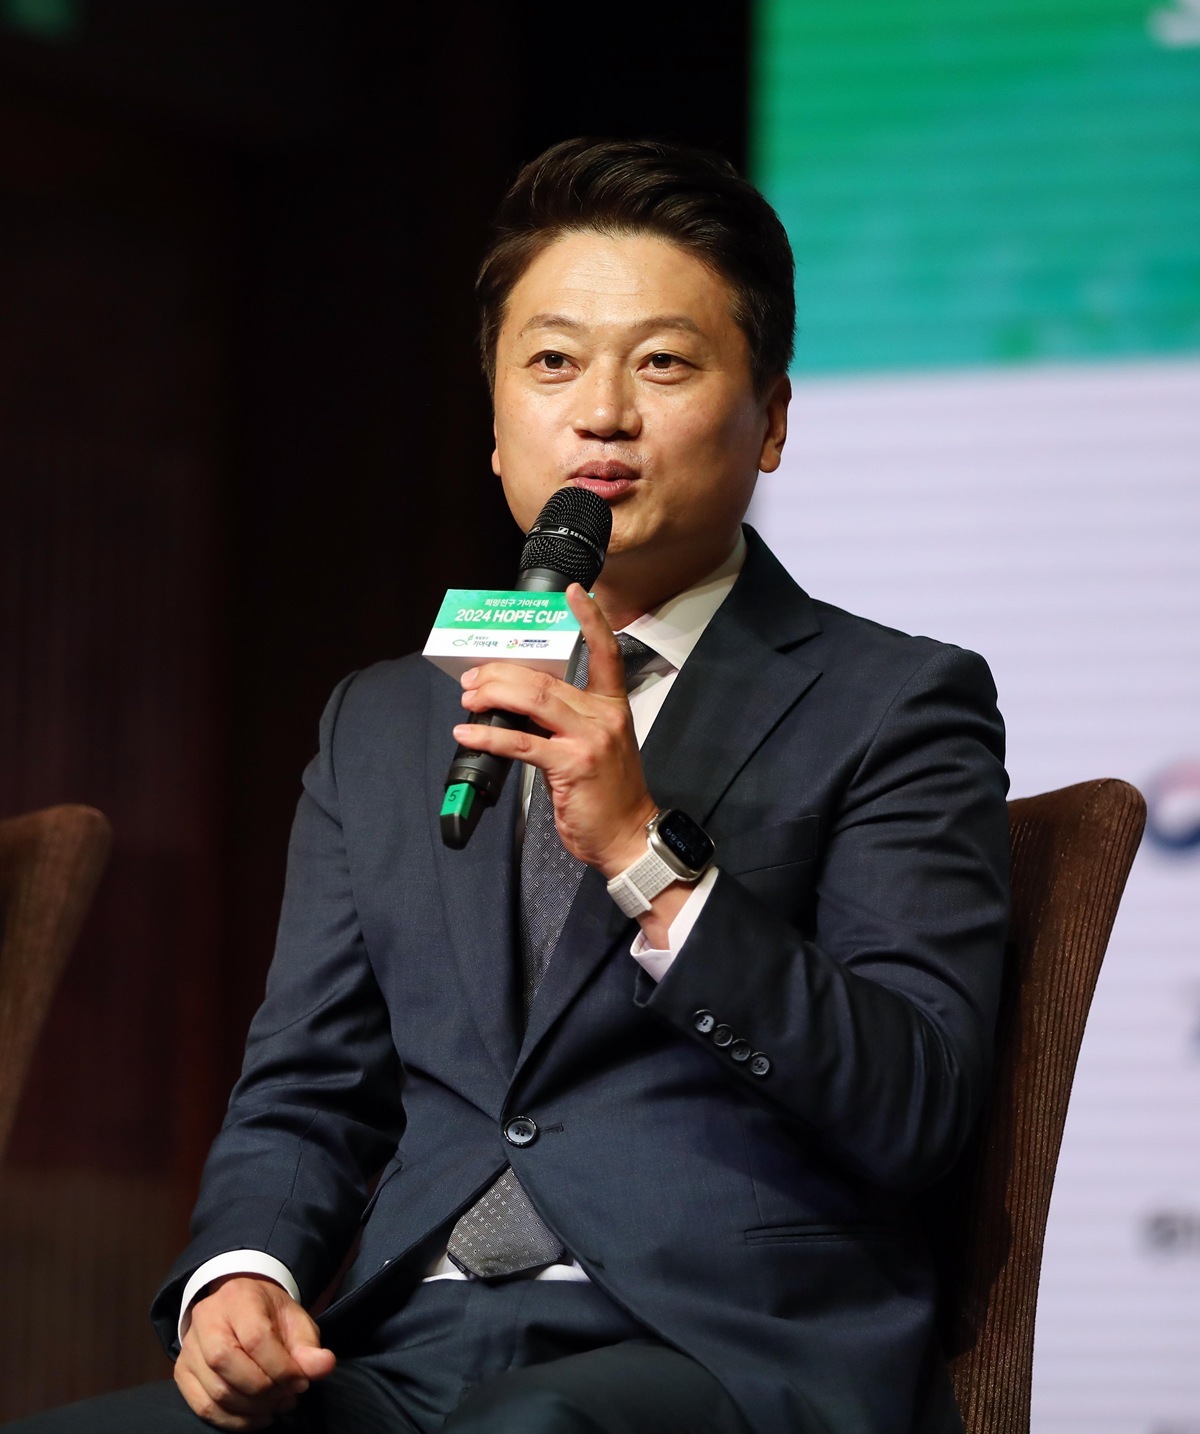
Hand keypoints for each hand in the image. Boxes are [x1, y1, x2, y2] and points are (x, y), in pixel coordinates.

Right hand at [174, 1274, 334, 1429]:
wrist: (238, 1308)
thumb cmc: (269, 1315)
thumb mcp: (295, 1320)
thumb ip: (309, 1345)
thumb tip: (324, 1366)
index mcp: (238, 1296)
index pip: (256, 1337)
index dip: (281, 1367)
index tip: (301, 1381)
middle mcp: (206, 1318)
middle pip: (227, 1363)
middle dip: (265, 1389)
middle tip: (289, 1396)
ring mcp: (188, 1346)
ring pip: (216, 1390)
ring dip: (252, 1408)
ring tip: (277, 1405)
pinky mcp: (182, 1372)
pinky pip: (203, 1407)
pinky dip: (233, 1420)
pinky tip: (257, 1417)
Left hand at [453, 584, 654, 877]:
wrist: (627, 834)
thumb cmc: (608, 791)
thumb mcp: (596, 744)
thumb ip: (566, 719)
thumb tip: (519, 703)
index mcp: (611, 706)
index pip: (606, 652)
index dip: (591, 619)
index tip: (575, 592)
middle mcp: (602, 716)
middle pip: (545, 678)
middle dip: (502, 673)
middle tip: (473, 678)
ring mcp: (588, 740)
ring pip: (532, 701)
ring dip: (492, 695)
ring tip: (468, 696)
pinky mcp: (570, 766)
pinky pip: (520, 743)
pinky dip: (487, 736)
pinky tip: (466, 732)